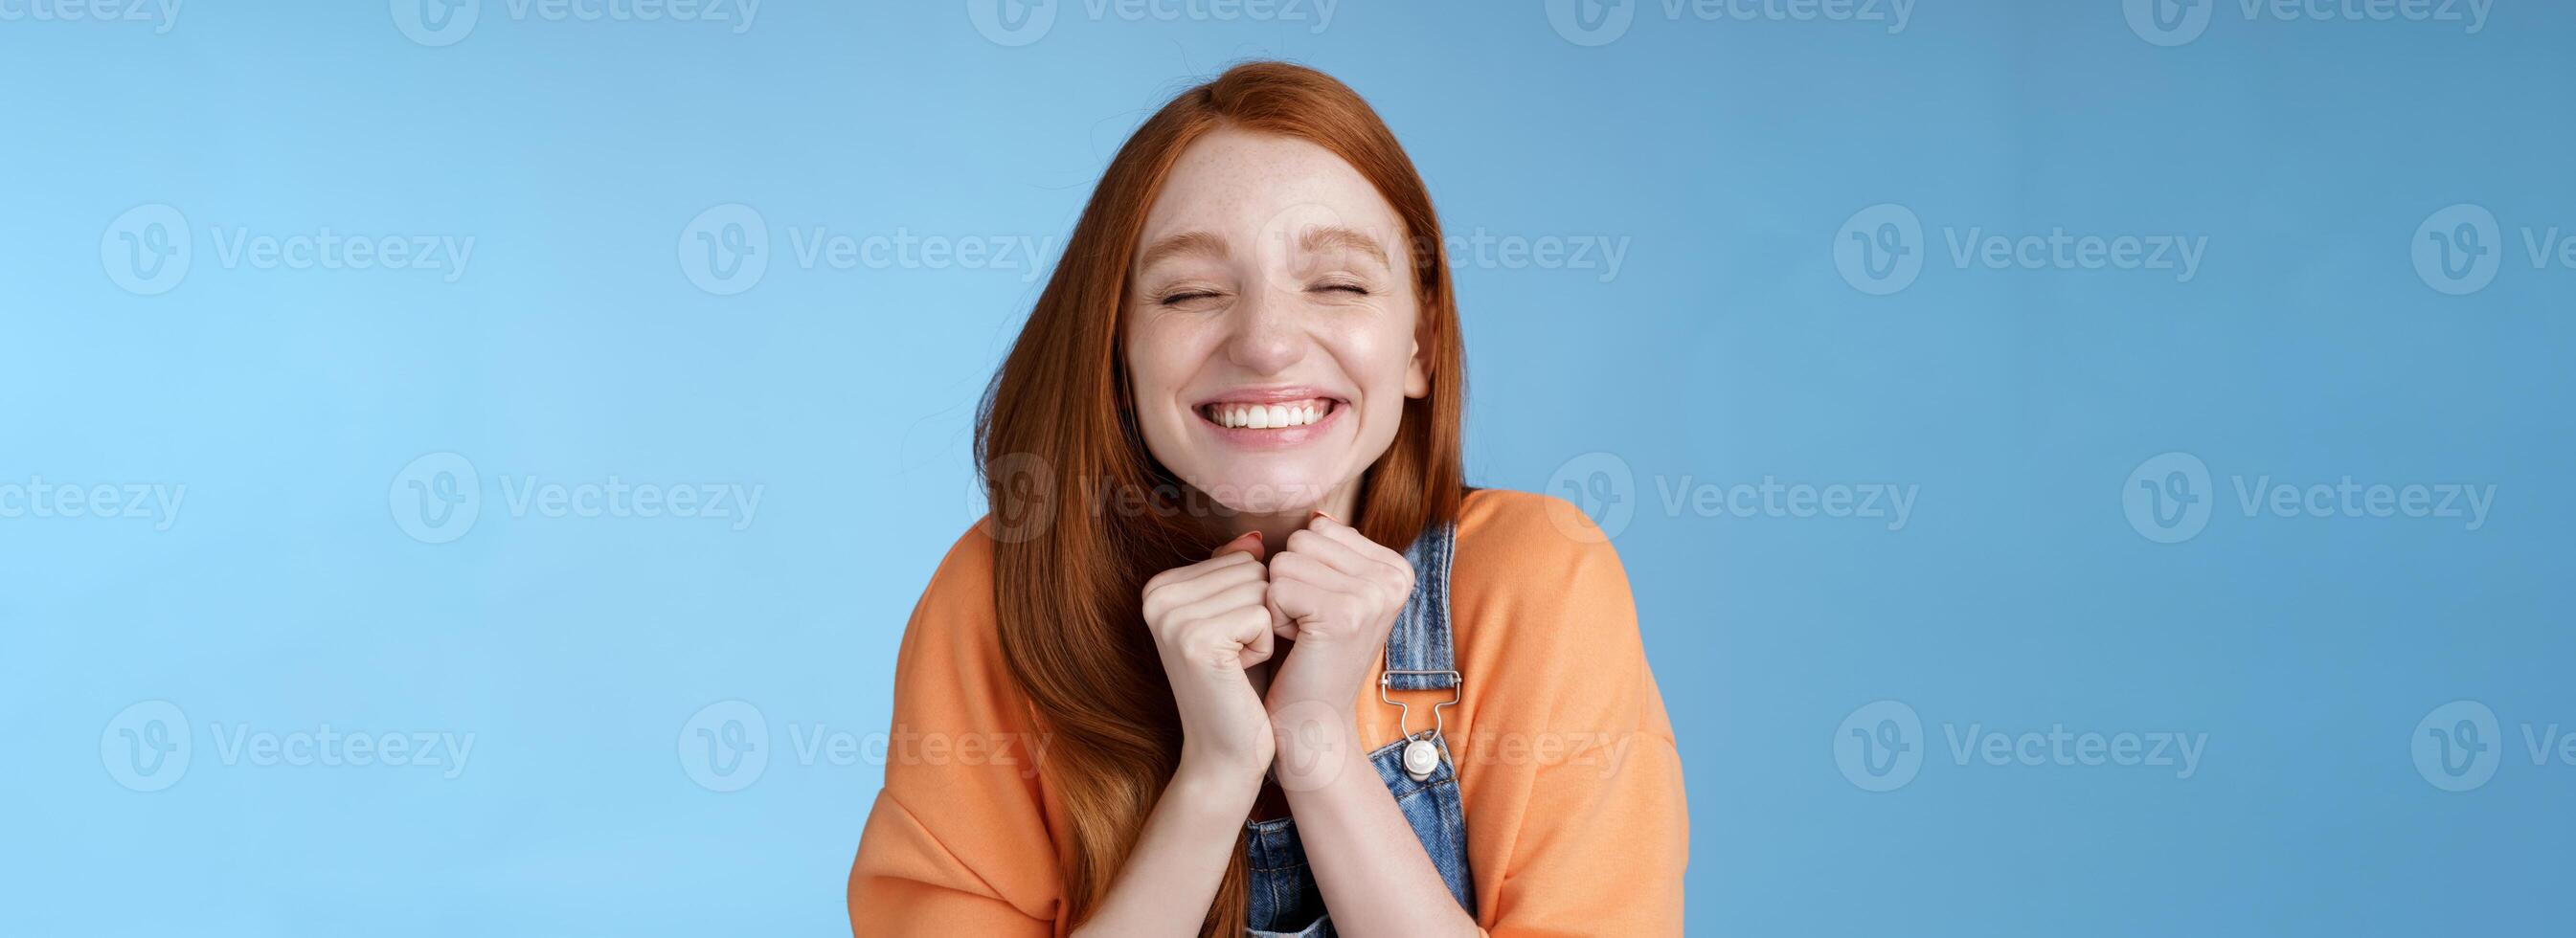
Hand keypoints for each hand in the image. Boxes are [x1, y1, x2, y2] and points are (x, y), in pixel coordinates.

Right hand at [1139, 531, 1278, 787]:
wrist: (1226, 751)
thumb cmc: (1239, 683)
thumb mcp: (1237, 617)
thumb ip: (1238, 572)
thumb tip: (1257, 536)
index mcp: (1159, 584)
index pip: (1242, 557)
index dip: (1252, 601)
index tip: (1229, 641)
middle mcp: (1156, 596)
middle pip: (1252, 569)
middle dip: (1261, 613)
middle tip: (1235, 656)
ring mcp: (1170, 617)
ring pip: (1261, 589)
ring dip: (1264, 630)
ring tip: (1237, 663)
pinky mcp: (1194, 639)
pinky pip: (1263, 614)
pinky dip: (1265, 646)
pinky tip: (1239, 673)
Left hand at [1262, 514, 1416, 722]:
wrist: (1314, 723)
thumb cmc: (1309, 657)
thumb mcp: (1322, 592)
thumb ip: (1315, 548)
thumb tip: (1305, 516)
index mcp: (1396, 567)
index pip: (1319, 529)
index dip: (1304, 571)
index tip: (1320, 612)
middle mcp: (1395, 577)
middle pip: (1302, 541)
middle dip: (1290, 583)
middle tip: (1309, 627)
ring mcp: (1374, 595)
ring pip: (1286, 560)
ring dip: (1280, 601)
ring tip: (1304, 636)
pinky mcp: (1344, 614)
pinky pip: (1277, 586)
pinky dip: (1274, 618)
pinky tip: (1298, 646)